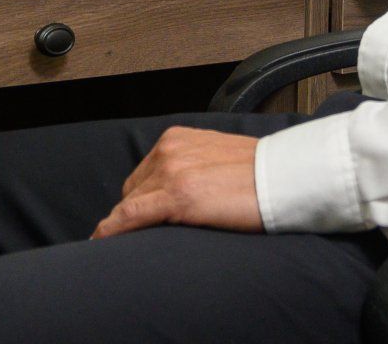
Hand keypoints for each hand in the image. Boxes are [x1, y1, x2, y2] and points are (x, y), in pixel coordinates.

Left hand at [91, 127, 262, 237]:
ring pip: (129, 204)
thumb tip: (182, 193)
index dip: (140, 201)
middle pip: (133, 190)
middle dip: (134, 213)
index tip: (132, 221)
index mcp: (177, 139)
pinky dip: (113, 230)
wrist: (286, 176)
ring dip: (123, 225)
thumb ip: (193, 168)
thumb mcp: (217, 159)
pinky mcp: (177, 196)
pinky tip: (102, 242)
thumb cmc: (260, 173)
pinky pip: (131, 215)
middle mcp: (169, 150)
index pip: (144, 176)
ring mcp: (171, 172)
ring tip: (118, 247)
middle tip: (137, 238)